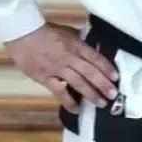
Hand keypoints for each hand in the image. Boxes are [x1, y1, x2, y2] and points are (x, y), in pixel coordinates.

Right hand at [4, 23, 118, 112]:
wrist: (24, 34)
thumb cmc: (47, 31)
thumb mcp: (69, 32)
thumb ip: (80, 41)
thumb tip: (93, 47)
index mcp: (76, 45)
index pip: (96, 58)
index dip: (107, 68)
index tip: (116, 77)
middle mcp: (70, 57)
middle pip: (90, 72)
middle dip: (103, 84)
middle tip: (113, 94)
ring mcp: (58, 69)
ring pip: (78, 82)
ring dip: (90, 93)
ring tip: (101, 103)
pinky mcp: (45, 78)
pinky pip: (59, 91)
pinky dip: (68, 101)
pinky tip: (77, 109)